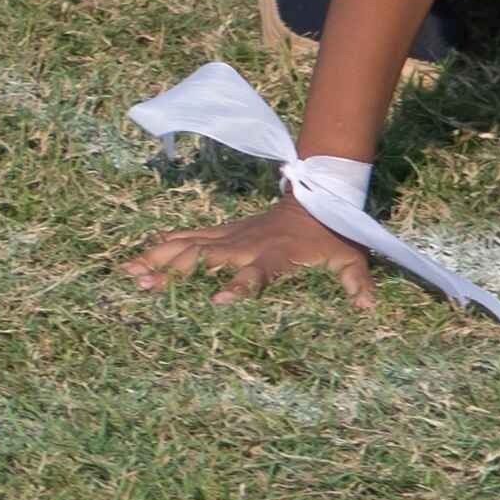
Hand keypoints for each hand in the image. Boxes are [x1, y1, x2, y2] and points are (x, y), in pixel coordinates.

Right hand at [116, 207, 376, 301]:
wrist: (316, 193)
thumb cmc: (332, 234)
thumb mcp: (350, 256)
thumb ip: (358, 282)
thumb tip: (370, 306)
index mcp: (276, 255)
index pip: (256, 273)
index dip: (239, 286)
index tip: (217, 301)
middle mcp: (247, 245)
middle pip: (206, 258)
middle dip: (175, 270)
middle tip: (145, 284)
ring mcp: (232, 237)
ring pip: (188, 247)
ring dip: (158, 259)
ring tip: (129, 272)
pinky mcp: (223, 233)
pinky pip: (189, 238)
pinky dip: (164, 245)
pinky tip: (140, 256)